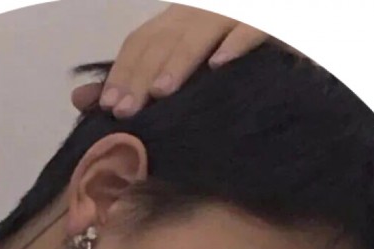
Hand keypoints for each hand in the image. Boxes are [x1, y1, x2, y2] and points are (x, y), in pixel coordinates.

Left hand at [71, 4, 281, 117]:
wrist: (295, 35)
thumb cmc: (229, 60)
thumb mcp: (179, 71)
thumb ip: (132, 80)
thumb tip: (78, 98)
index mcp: (181, 23)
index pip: (143, 40)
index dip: (123, 70)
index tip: (108, 106)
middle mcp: (204, 13)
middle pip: (166, 36)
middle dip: (142, 73)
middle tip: (126, 110)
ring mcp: (236, 14)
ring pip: (202, 29)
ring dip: (180, 59)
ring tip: (161, 93)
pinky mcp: (274, 21)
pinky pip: (254, 26)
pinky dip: (238, 42)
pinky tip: (220, 65)